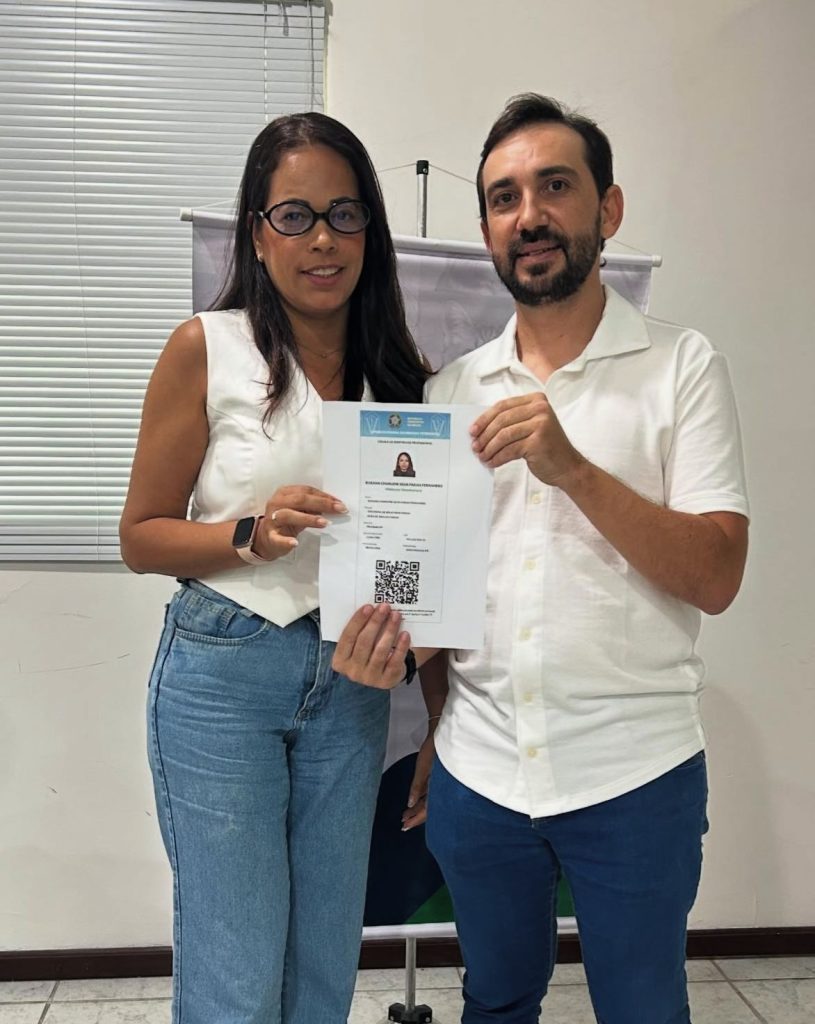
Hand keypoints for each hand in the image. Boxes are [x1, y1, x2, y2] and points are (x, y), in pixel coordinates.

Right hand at [253, 485, 346, 559]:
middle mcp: (276, 503)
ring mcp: (272, 520)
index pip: (306, 491)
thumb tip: (334, 505)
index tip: (339, 502)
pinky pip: (277, 538)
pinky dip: (286, 541)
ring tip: (324, 523)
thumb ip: (313, 506)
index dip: (324, 496)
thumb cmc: (286, 521)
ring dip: (308, 519)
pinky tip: (295, 543)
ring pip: (289, 515)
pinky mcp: (270, 536)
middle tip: (339, 509)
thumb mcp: (299, 510)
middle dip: (322, 504)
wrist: (265, 539)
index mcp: (284, 493)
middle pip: (300, 500)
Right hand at [331, 603, 410, 689]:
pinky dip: (401, 646)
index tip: (368, 606)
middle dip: (375, 622)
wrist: (380, 675)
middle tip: (385, 607)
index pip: (347, 637)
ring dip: (389, 630)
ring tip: (396, 615)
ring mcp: (370, 678)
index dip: (358, 621)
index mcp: (340, 660)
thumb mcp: (356, 646)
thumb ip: (358, 632)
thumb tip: (372, 609)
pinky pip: (394, 661)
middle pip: (364, 642)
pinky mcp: (387, 681)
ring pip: (380, 650)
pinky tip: (405, 634)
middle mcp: (352, 671)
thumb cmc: (366, 654)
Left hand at [401, 727, 435, 830]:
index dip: (416, 819)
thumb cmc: (436, 748)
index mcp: (439, 787)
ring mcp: (439, 783)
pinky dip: (421, 798)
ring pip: (429, 801)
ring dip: (417, 808)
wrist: (444, 733)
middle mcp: (440, 788)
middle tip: (404, 824)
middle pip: (428, 808)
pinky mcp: (437, 777)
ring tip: (406, 814)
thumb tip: (410, 803)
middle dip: (416, 816)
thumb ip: (417, 786)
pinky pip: (430, 793)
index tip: (406, 826)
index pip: (427, 810)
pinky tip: (414, 801)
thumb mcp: (423, 767)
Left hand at [470, 393, 584, 485]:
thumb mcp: (531, 426)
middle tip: (475, 446)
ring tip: (482, 456)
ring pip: (503, 435)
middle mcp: (540, 409)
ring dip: (489, 448)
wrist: (569, 467)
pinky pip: (509, 450)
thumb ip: (512, 421)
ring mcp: (541, 424)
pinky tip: (492, 463)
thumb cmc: (547, 448)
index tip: (473, 431)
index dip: (484, 419)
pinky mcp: (538, 442)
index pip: (502, 406)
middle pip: (501, 420)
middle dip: (484, 435)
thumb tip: (481, 428)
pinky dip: (497, 458)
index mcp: (536, 400)